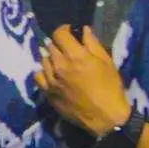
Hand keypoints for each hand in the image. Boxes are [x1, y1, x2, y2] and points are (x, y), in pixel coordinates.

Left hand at [35, 26, 133, 141]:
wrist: (106, 117)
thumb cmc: (110, 88)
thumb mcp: (107, 62)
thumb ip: (93, 44)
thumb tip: (83, 30)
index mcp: (75, 56)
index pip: (59, 34)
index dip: (64, 30)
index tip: (70, 32)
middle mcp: (59, 65)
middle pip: (50, 46)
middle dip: (59, 44)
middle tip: (68, 49)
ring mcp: (51, 80)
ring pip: (43, 60)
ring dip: (51, 57)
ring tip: (60, 62)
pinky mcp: (48, 93)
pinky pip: (38, 76)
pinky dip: (43, 72)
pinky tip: (51, 74)